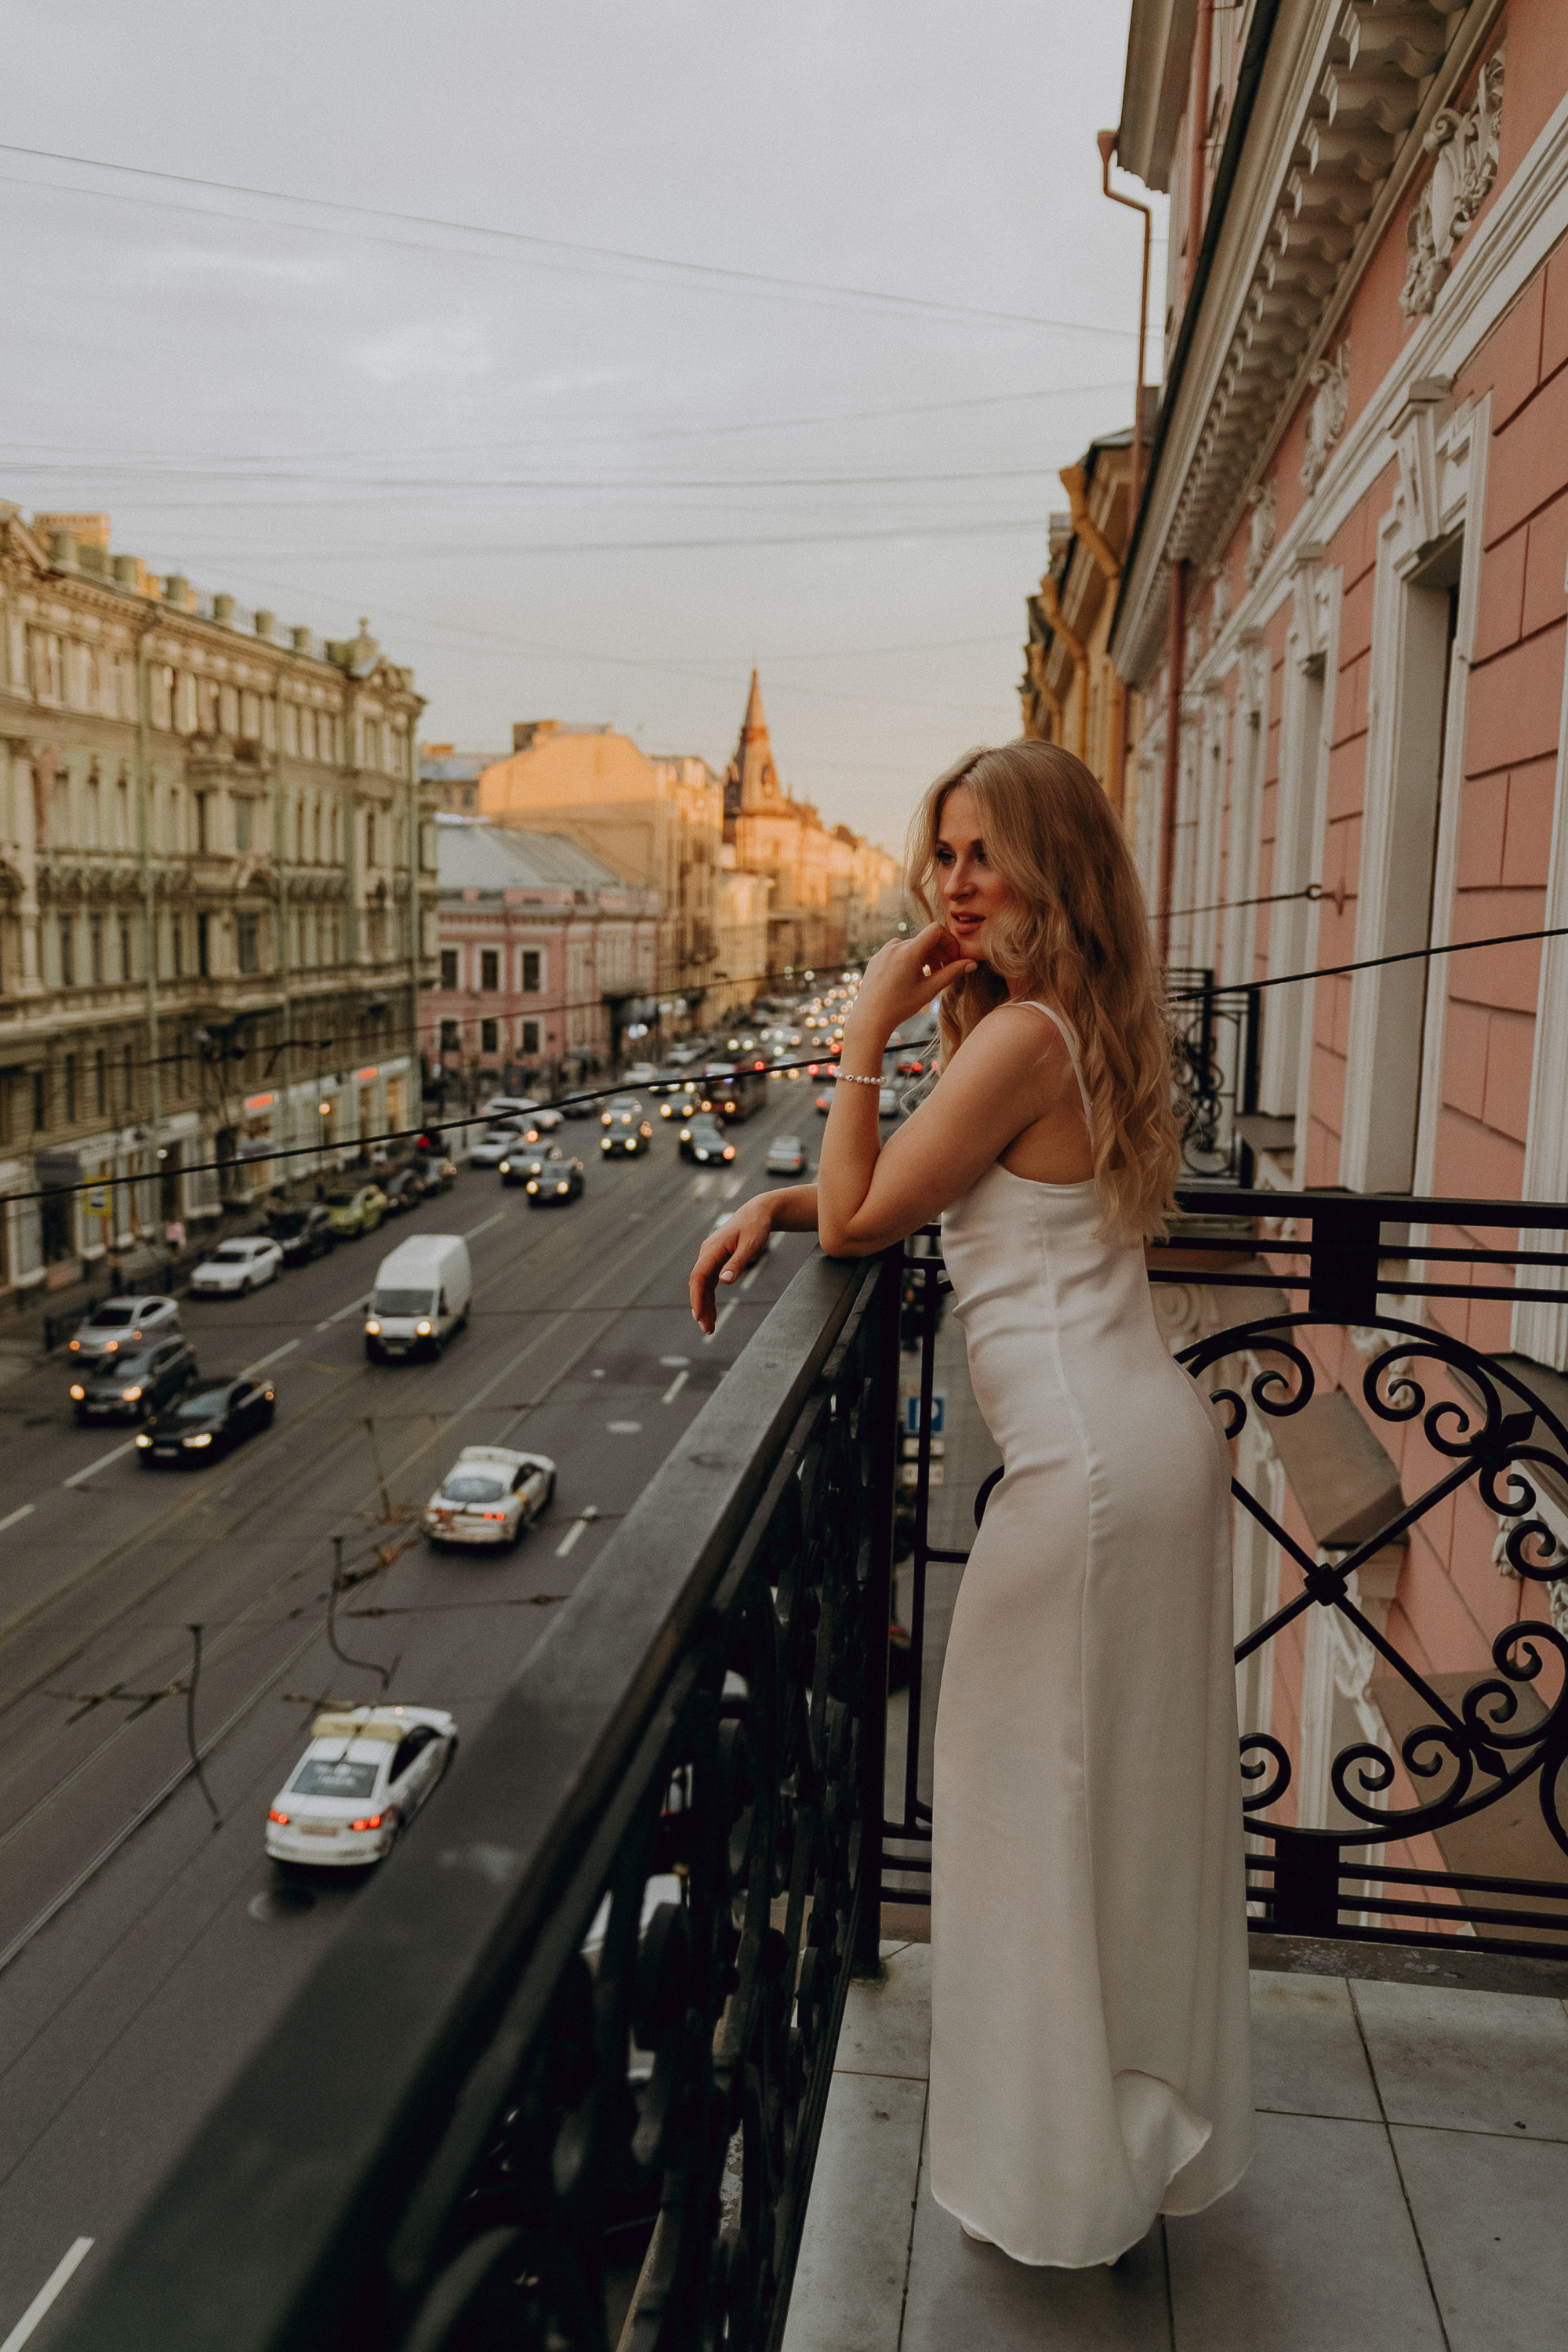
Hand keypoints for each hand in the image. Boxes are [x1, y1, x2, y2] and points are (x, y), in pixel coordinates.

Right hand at [689, 1194, 773, 1333]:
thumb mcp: (750, 1245)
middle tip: (706, 1329)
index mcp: (712, 1249)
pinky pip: (709, 1282)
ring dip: (704, 1306)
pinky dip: (709, 1298)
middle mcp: (707, 1253)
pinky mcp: (716, 1261)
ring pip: (703, 1286)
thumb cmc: (755, 1227)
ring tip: (709, 1328)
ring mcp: (710, 1257)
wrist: (758, 1213)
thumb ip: (737, 1263)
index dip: (696, 1297)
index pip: (698, 1276)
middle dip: (700, 1307)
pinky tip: (712, 1313)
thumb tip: (724, 1281)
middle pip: (698, 1284)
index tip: (698, 1315)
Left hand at [843, 924, 975, 1049]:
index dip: (949, 941)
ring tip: (930, 976)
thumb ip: (952, 973)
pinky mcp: (877, 958)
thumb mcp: (929, 990)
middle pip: (925, 939)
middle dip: (940, 951)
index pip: (936, 930)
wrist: (870, 1019)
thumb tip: (972, 963)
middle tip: (948, 970)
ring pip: (913, 945)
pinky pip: (898, 951)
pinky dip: (911, 958)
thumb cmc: (900, 1006)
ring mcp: (883, 951)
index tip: (954, 958)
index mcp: (908, 952)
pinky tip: (913, 977)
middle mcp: (894, 946)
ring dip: (926, 956)